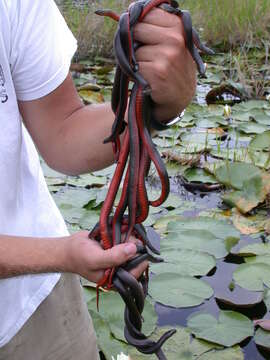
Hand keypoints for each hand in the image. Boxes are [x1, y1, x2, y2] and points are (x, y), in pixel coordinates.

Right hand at [65, 231, 147, 282]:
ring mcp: (119, 255)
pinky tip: (119, 226)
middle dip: (131, 243)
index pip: (135, 272)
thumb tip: (133, 249)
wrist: (68, 247)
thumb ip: (114, 257)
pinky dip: (124, 229)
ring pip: (132, 244)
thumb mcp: (95, 259)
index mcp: (115, 279)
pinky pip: (126, 236)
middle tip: (122, 237)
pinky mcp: (116, 245)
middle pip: (136, 256)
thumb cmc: (78, 257)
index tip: (136, 246)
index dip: (138, 259)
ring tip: (117, 232)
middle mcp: (119, 268)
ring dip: (127, 235)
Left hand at [133, 7, 196, 121]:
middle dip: (136, 42)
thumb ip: (154, 24)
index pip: (146, 13)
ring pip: (134, 51)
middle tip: (149, 56)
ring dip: (138, 62)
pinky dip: (137, 75)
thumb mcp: (171, 41)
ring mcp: (167, 55)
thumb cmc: (170, 66)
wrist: (180, 96)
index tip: (145, 37)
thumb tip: (129, 9)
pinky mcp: (158, 72)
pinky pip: (134, 67)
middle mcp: (175, 38)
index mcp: (178, 25)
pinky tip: (149, 79)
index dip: (140, 25)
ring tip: (152, 69)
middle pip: (136, 29)